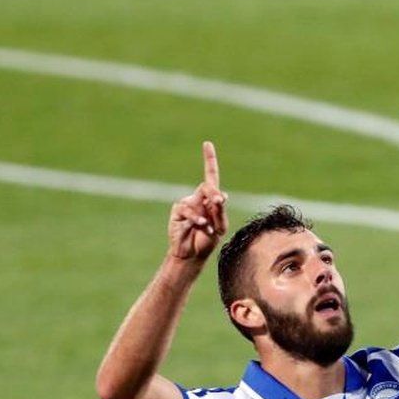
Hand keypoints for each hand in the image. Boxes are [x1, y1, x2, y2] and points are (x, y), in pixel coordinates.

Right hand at [167, 141, 228, 260]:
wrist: (192, 255)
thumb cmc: (207, 240)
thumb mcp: (220, 227)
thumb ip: (220, 211)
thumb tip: (221, 195)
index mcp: (210, 199)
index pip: (210, 176)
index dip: (209, 160)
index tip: (207, 144)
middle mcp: (197, 198)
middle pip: (207, 187)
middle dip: (214, 196)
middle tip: (218, 204)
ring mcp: (186, 204)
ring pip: (198, 201)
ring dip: (205, 216)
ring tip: (208, 228)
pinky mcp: (177, 212)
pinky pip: (187, 210)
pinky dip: (196, 219)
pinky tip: (200, 227)